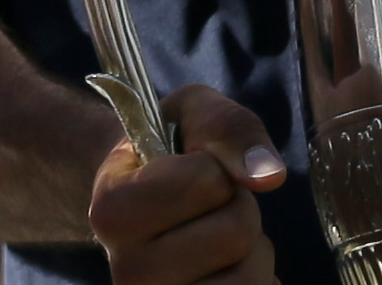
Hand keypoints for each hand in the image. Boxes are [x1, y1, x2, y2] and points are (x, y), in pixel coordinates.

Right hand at [85, 84, 284, 284]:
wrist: (145, 197)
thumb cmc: (173, 149)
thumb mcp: (195, 113)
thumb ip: (229, 129)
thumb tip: (269, 176)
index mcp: (111, 213)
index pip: (206, 181)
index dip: (212, 167)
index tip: (184, 171)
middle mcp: (129, 273)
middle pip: (235, 233)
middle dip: (238, 208)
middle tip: (206, 208)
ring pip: (251, 278)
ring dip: (252, 249)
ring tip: (218, 238)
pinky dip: (261, 278)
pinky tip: (227, 269)